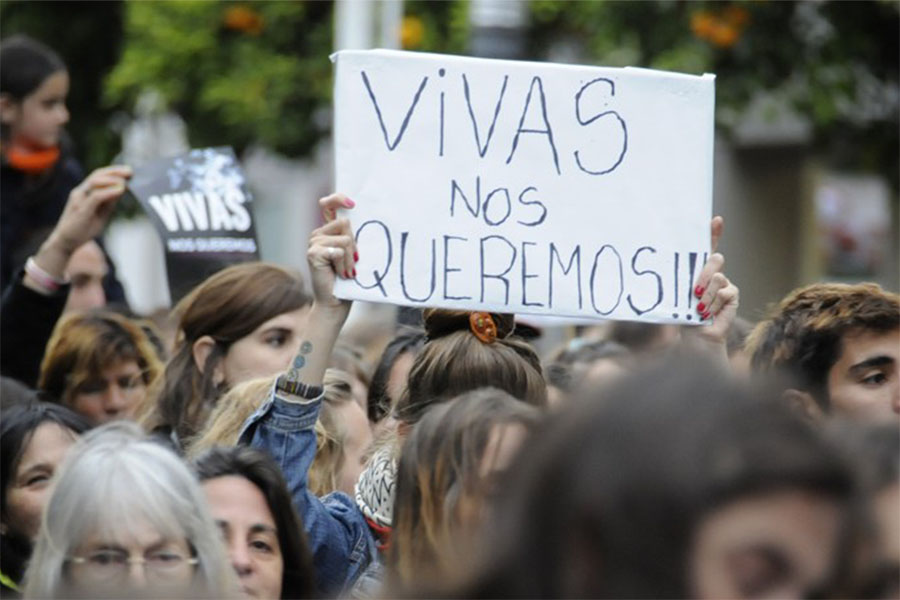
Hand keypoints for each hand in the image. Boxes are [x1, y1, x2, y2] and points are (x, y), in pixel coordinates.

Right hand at [49, 165, 132, 254]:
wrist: (66, 242)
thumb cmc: (84, 227)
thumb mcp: (101, 213)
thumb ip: (109, 201)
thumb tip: (122, 189)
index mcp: (84, 191)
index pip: (98, 175)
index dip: (114, 171)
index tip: (129, 171)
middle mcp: (80, 192)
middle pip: (97, 174)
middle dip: (115, 171)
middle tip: (131, 172)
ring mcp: (79, 199)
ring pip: (95, 181)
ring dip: (113, 179)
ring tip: (125, 181)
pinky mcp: (81, 209)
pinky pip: (96, 196)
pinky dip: (110, 191)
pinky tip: (120, 190)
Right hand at [307, 194, 356, 310]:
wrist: (336, 302)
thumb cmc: (347, 279)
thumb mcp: (352, 254)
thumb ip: (352, 237)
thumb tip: (365, 220)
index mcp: (327, 232)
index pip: (329, 205)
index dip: (339, 199)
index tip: (352, 204)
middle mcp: (318, 234)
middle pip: (345, 223)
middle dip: (354, 245)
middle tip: (353, 263)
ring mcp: (313, 243)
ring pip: (345, 238)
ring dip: (351, 258)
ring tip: (347, 272)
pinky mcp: (313, 253)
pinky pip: (339, 251)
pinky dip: (345, 264)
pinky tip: (342, 274)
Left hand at [682, 216, 739, 356]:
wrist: (694, 336)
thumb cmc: (681, 315)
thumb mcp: (675, 295)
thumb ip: (676, 281)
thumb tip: (658, 267)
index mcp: (696, 270)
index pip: (706, 247)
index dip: (713, 233)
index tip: (716, 220)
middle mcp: (712, 274)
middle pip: (715, 259)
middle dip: (705, 273)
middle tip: (695, 291)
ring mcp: (724, 284)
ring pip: (719, 277)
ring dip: (706, 295)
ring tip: (698, 308)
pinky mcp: (732, 295)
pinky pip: (726, 292)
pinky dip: (714, 304)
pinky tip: (708, 313)